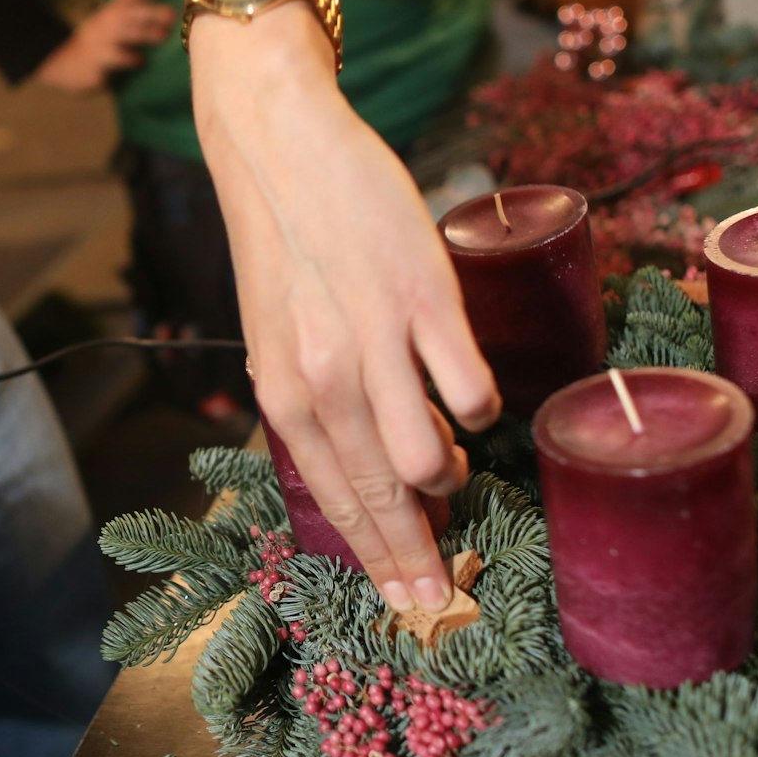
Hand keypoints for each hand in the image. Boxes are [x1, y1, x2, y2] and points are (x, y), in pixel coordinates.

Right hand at [32, 0, 175, 92]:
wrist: (60, 66)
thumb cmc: (96, 47)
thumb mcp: (110, 28)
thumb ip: (132, 22)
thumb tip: (168, 23)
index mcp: (109, 13)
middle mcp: (102, 25)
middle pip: (126, 13)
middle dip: (150, 12)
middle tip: (171, 15)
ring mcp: (96, 44)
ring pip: (120, 35)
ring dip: (143, 33)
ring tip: (162, 36)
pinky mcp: (93, 65)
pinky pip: (111, 60)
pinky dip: (127, 59)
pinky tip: (140, 61)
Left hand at [190, 7, 500, 614]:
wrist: (279, 151)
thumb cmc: (287, 250)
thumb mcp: (278, 341)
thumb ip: (317, 405)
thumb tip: (374, 467)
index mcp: (285, 397)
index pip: (336, 501)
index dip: (376, 560)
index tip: (407, 605)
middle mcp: (323, 382)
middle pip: (380, 496)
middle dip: (416, 558)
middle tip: (447, 601)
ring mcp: (372, 343)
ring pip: (422, 457)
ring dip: (447, 474)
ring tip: (455, 465)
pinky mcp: (421, 300)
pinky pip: (466, 387)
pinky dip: (479, 410)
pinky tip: (473, 401)